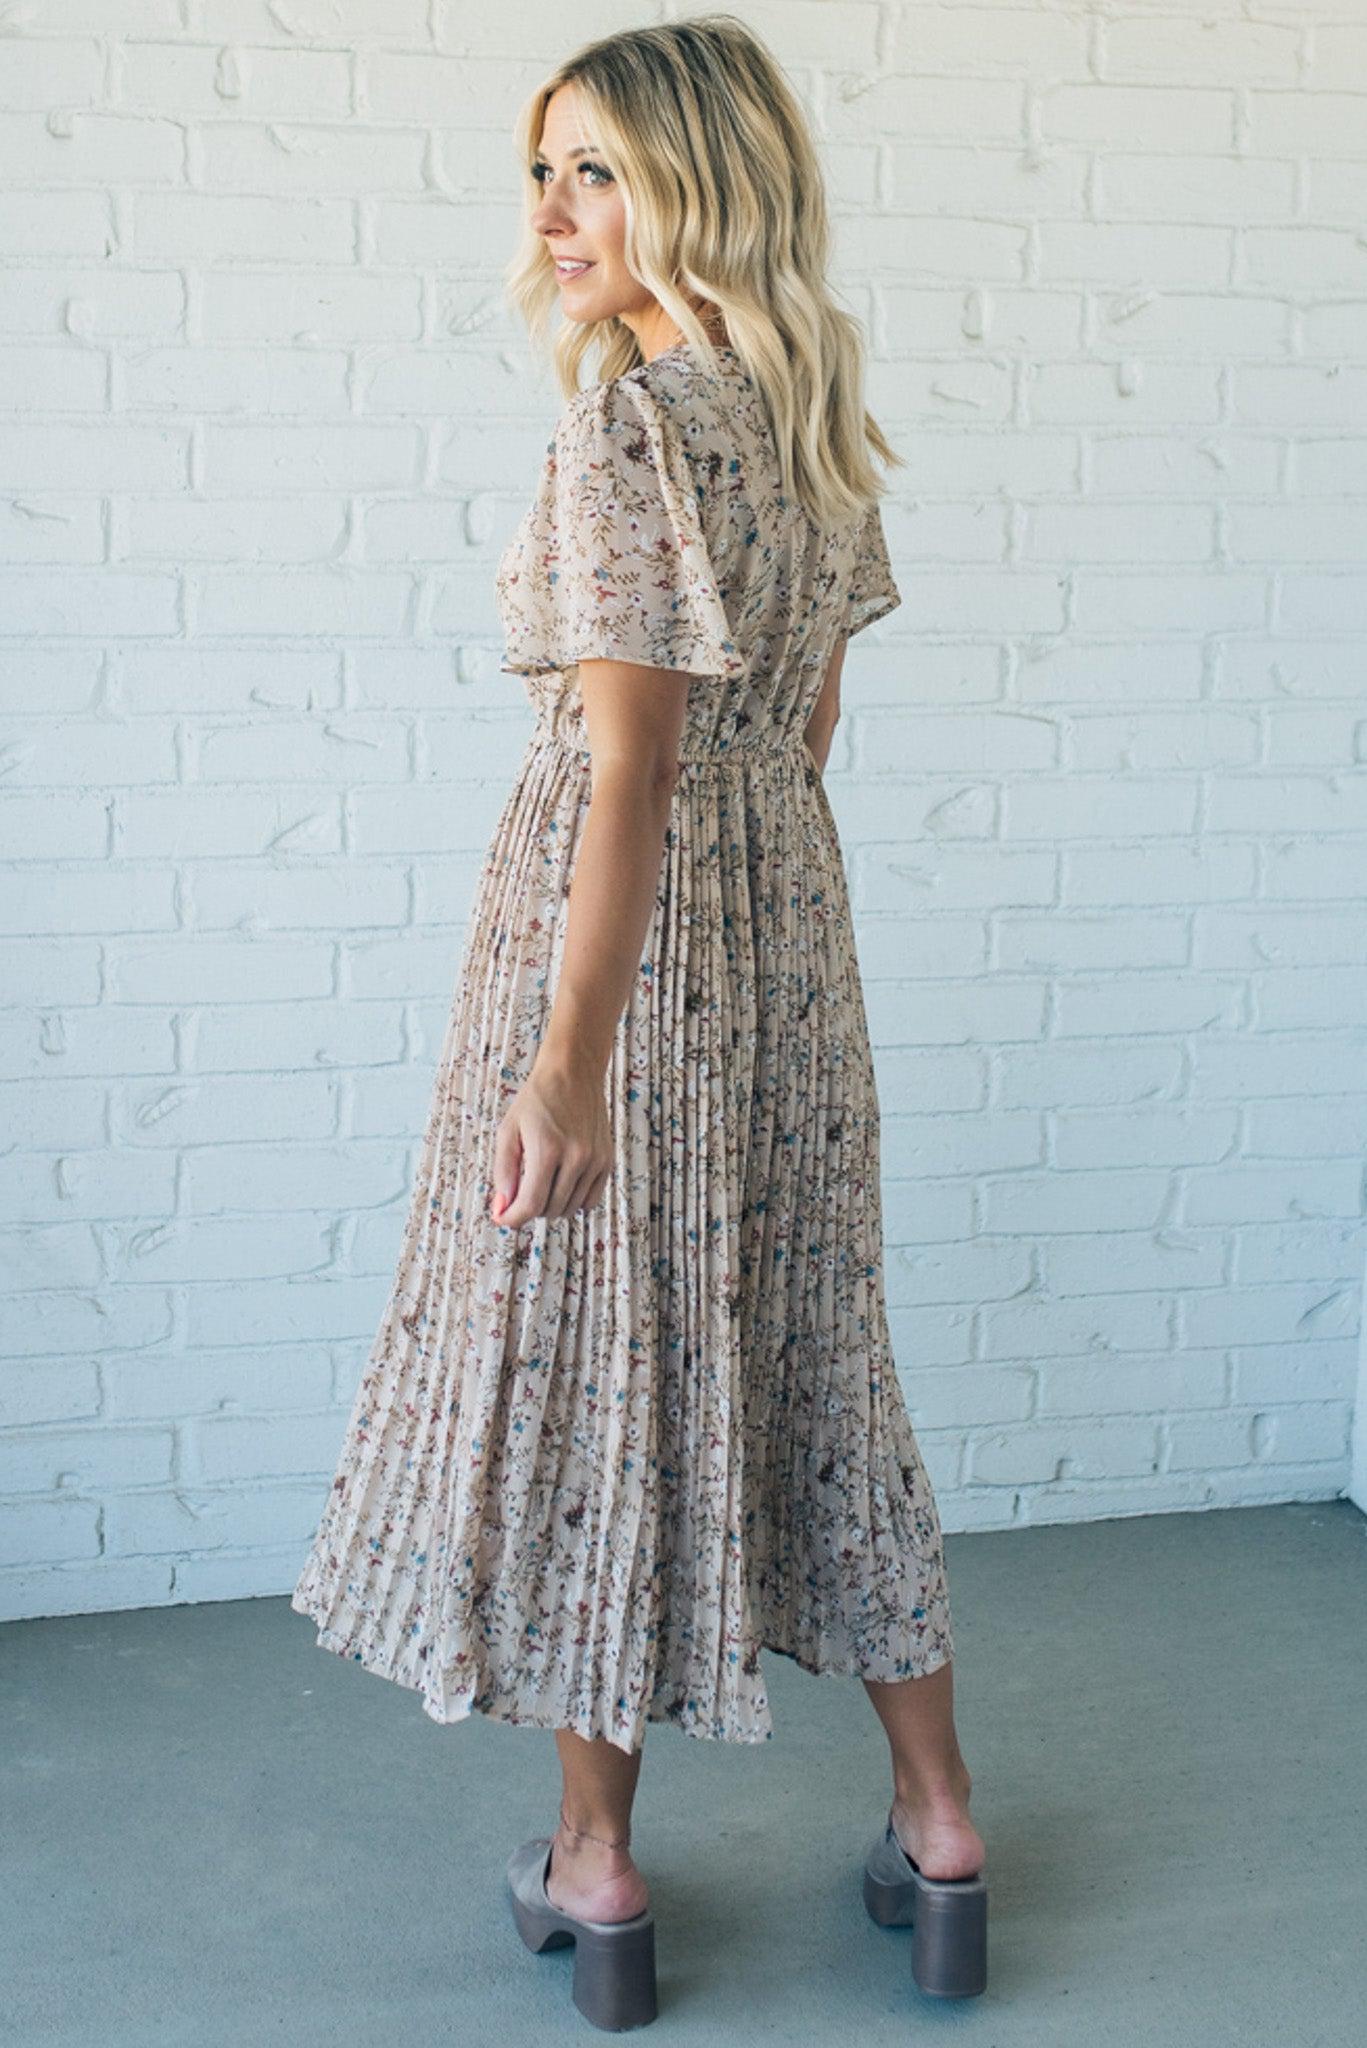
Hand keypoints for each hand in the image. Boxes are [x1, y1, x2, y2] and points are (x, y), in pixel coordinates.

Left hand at [489, 1057, 613, 1227]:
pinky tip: (561, 1185)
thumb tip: (502, 1207)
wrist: (573, 1073)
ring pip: (570, 1208)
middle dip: (529, 1209)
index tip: (502, 1218)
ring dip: (550, 1206)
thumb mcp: (508, 1130)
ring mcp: (595, 1160)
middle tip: (519, 1192)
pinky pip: (590, 1200)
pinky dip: (573, 1201)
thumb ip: (503, 1171)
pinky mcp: (607, 1161)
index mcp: (547, 1149)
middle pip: (549, 1209)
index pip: (530, 1204)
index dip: (512, 1219)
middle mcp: (575, 1157)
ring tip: (540, 1184)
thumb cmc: (537, 1100)